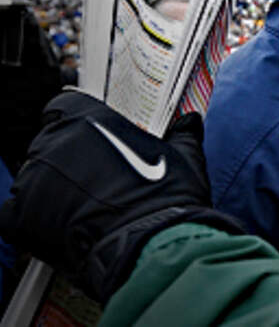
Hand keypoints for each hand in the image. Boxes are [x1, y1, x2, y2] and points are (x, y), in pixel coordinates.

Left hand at [0, 90, 240, 300]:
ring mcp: (35, 179)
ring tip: (82, 205)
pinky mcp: (21, 214)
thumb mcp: (184, 158)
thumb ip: (182, 136)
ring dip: (53, 186)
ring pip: (35, 176)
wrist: (149, 245)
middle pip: (49, 142)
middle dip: (69, 157)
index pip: (65, 106)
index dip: (76, 120)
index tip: (87, 134)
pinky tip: (60, 223)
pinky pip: (15, 211)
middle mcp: (56, 143)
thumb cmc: (165, 200)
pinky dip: (32, 217)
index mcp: (91, 120)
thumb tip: (189, 124)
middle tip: (96, 177)